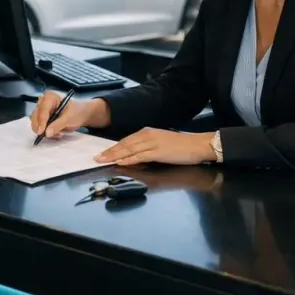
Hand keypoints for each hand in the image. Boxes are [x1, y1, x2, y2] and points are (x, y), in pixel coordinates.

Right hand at [29, 92, 109, 138]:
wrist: (82, 114)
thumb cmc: (77, 111)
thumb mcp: (69, 118)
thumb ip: (58, 125)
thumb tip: (47, 132)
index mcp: (50, 96)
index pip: (42, 109)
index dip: (41, 121)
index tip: (41, 131)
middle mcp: (44, 102)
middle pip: (35, 115)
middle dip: (42, 127)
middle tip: (48, 135)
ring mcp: (43, 110)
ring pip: (36, 122)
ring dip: (45, 130)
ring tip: (59, 133)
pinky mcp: (44, 118)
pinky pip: (40, 127)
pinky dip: (47, 132)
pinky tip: (58, 132)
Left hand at [94, 128, 214, 166]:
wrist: (198, 144)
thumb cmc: (182, 146)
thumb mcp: (161, 142)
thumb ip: (148, 147)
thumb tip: (135, 154)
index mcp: (147, 132)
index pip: (126, 140)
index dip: (113, 147)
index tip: (102, 153)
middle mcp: (147, 135)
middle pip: (124, 144)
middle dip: (109, 152)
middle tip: (96, 157)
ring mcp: (152, 143)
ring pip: (129, 150)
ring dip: (115, 156)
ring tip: (103, 160)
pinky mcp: (158, 152)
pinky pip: (140, 156)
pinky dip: (129, 159)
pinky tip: (120, 162)